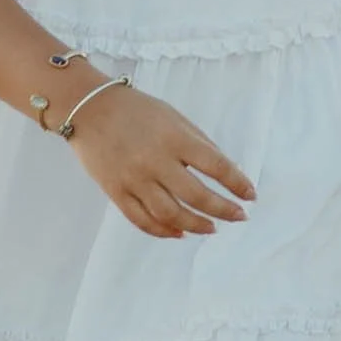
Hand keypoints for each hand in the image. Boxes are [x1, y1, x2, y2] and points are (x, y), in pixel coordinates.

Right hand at [68, 85, 253, 240]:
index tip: (251, 195)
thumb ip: (199, 143)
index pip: (216, 166)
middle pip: (196, 196)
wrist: (89, 108)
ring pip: (170, 214)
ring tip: (211, 228)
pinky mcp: (116, 192)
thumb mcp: (175, 117)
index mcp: (175, 138)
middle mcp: (155, 161)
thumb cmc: (138, 110)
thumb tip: (227, 171)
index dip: (237, 183)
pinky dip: (163, 230)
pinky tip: (179, 232)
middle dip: (223, 210)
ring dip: (195, 225)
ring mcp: (134, 179)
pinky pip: (142, 220)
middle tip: (239, 217)